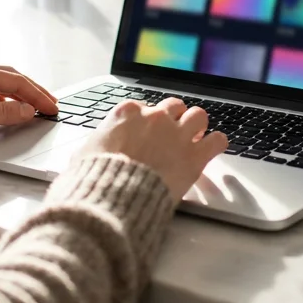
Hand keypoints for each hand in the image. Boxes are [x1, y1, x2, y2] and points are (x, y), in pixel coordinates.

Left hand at [0, 62, 58, 144]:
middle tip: (50, 103)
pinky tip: (4, 108)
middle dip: (32, 90)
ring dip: (16, 93)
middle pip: (9, 77)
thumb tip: (27, 111)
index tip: (52, 107)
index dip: (37, 95)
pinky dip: (0, 98)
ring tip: (31, 106)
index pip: (16, 82)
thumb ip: (2, 114)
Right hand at [79, 97, 227, 199]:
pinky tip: (211, 150)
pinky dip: (216, 144)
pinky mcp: (194, 155)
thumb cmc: (96, 177)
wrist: (115, 195)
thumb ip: (97, 144)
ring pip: (199, 115)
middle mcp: (156, 118)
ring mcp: (178, 134)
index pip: (145, 107)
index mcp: (128, 113)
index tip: (148, 133)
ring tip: (194, 139)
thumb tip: (92, 150)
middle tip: (173, 135)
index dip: (148, 121)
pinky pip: (218, 140)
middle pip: (174, 106)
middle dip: (175, 119)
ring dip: (197, 126)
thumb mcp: (84, 153)